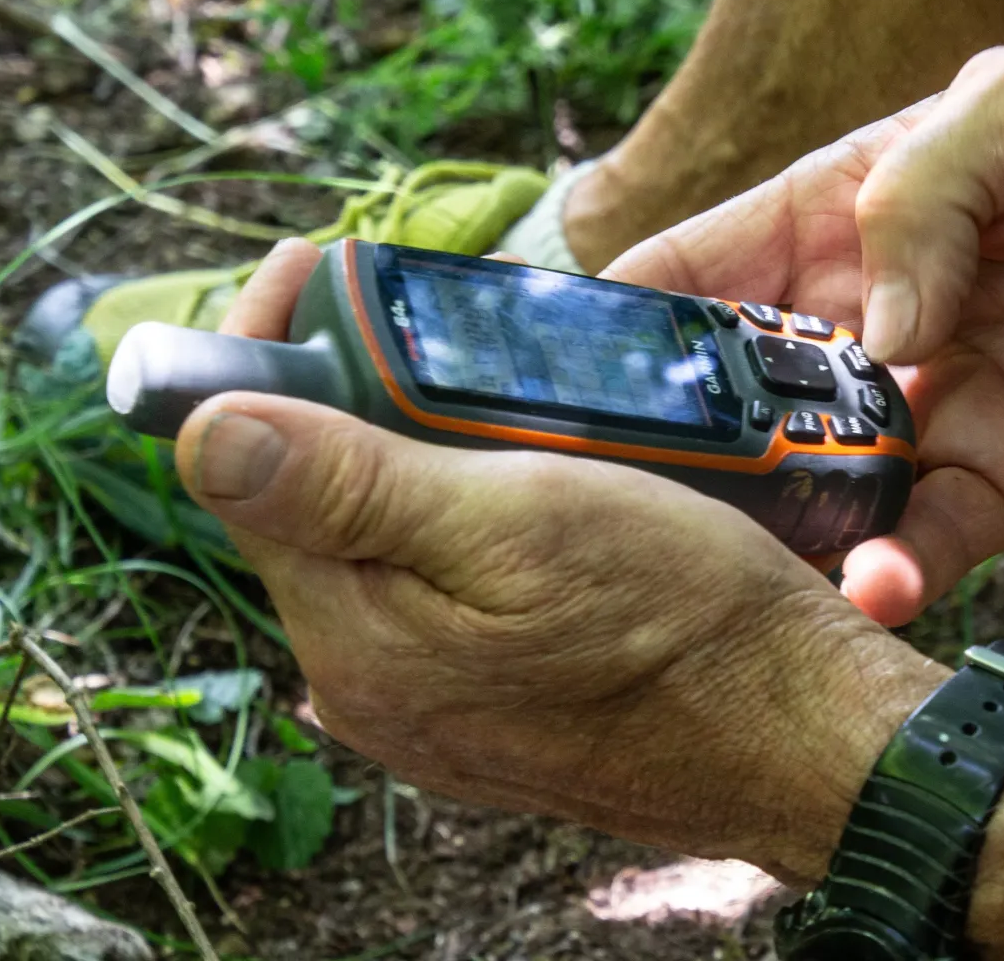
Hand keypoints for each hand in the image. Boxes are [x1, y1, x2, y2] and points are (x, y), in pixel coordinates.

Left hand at [176, 241, 943, 882]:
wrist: (803, 736)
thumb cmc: (688, 618)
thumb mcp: (521, 518)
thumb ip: (351, 484)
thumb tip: (200, 434)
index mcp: (357, 639)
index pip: (245, 471)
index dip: (264, 352)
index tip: (308, 266)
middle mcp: (372, 687)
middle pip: (308, 509)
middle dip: (341, 399)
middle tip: (411, 317)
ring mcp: (431, 708)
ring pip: (376, 546)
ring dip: (403, 456)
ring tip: (477, 388)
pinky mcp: (490, 710)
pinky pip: (436, 592)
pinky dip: (455, 520)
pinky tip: (518, 483)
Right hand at [610, 46, 1003, 624]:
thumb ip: (924, 198)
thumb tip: (873, 337)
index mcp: (834, 219)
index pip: (687, 276)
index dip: (611, 329)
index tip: (547, 389)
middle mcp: (860, 325)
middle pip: (726, 405)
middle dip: (673, 456)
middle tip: (630, 510)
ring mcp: (928, 414)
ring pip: (808, 494)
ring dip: (770, 533)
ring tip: (738, 568)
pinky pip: (922, 544)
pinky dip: (889, 574)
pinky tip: (875, 583)